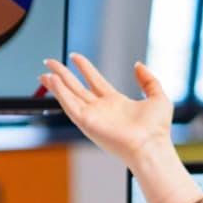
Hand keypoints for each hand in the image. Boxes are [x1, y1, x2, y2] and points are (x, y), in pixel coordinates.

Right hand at [40, 54, 173, 167]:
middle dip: (62, 74)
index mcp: (115, 102)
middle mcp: (101, 109)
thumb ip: (148, 80)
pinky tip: (53, 81)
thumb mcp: (157, 96)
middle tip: (49, 61)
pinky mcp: (86, 123)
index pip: (94, 81)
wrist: (151, 146)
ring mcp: (92, 116)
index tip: (75, 56)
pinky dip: (60, 93)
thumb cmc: (157, 129)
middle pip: (76, 87)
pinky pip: (69, 105)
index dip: (84, 68)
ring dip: (56, 84)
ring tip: (44, 73)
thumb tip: (138, 65)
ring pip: (69, 96)